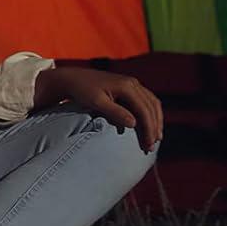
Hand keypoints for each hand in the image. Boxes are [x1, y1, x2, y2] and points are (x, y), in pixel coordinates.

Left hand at [34, 65, 162, 149]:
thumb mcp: (96, 102)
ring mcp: (132, 84)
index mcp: (126, 86)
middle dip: (154, 127)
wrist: (72, 79)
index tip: (148, 144)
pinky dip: (149, 114)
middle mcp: (133, 83)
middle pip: (151, 107)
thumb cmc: (81, 90)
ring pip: (152, 104)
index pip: (144, 110)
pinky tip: (148, 126)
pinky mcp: (128, 87)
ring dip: (155, 121)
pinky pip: (145, 101)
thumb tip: (134, 124)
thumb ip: (115, 112)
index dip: (148, 128)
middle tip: (151, 146)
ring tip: (154, 138)